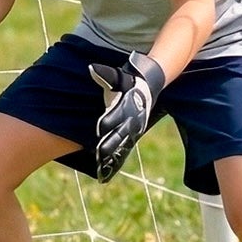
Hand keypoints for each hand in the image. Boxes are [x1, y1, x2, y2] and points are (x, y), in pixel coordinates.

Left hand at [88, 51, 166, 181]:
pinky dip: (114, 162)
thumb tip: (92, 68)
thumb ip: (106, 75)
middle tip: (99, 153)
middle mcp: (131, 121)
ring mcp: (132, 130)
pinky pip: (122, 150)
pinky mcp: (131, 136)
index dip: (109, 121)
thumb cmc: (130, 81)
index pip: (117, 115)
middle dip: (110, 143)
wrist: (148, 86)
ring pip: (121, 145)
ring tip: (101, 167)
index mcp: (127, 106)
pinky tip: (105, 173)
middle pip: (119, 134)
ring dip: (112, 156)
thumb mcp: (119, 77)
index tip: (99, 128)